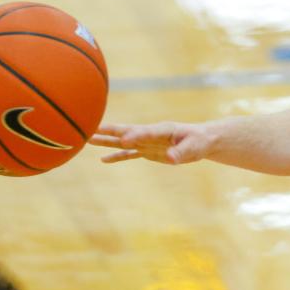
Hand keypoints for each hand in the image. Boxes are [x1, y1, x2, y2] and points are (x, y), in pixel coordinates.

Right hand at [90, 122, 211, 164]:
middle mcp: (151, 134)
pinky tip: (103, 160)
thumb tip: (170, 158)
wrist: (201, 141)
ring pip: (123, 142)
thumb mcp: (193, 148)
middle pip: (127, 132)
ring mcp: (147, 142)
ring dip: (107, 141)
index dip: (135, 136)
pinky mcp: (148, 151)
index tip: (123, 140)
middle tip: (91, 129)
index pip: (146, 132)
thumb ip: (180, 152)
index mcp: (163, 130)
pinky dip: (117, 156)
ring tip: (88, 140)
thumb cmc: (199, 141)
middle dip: (110, 132)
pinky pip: (130, 154)